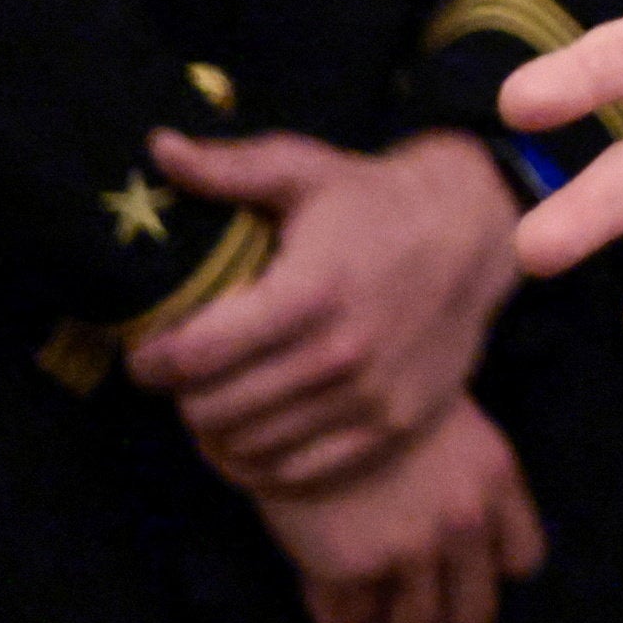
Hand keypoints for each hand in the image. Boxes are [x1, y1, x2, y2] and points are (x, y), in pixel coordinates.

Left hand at [131, 128, 519, 491]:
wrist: (477, 231)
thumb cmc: (375, 200)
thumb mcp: (305, 172)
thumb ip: (227, 168)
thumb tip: (157, 148)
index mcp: (311, 291)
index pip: (194, 357)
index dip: (150, 361)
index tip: (144, 352)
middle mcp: (342, 353)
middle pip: (213, 410)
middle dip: (180, 395)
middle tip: (183, 375)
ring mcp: (372, 398)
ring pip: (249, 448)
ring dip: (217, 430)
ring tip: (215, 399)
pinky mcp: (395, 427)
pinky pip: (298, 473)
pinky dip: (261, 463)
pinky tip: (252, 432)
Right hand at [252, 396, 548, 622]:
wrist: (307, 381)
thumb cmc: (379, 400)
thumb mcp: (456, 429)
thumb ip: (474, 485)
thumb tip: (474, 548)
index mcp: (497, 480)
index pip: (522, 561)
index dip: (486, 566)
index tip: (458, 559)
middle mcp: (464, 520)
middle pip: (475, 616)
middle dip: (443, 609)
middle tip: (412, 594)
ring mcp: (408, 547)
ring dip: (390, 620)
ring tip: (370, 595)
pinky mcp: (349, 565)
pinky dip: (339, 615)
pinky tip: (330, 586)